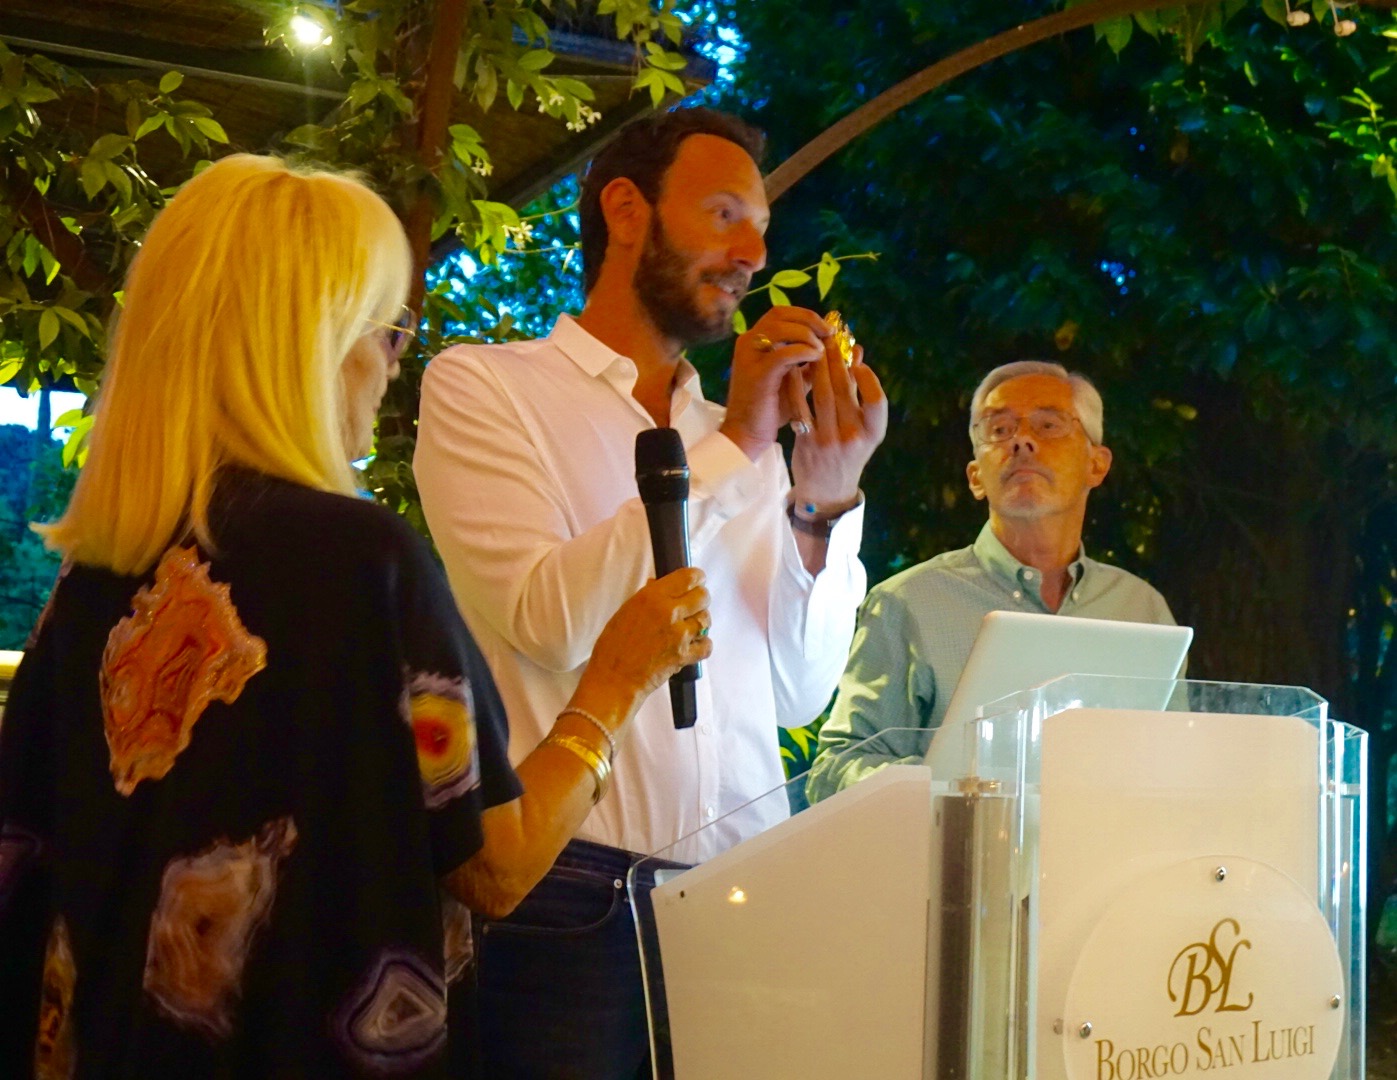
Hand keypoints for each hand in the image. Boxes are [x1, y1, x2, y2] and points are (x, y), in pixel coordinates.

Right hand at [574, 568, 713, 718]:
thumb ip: (648, 596)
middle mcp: (668, 612)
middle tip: (692, 606)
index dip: (696, 578)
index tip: (696, 581)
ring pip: (706, 620)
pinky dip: (702, 645)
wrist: (614, 679)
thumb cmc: (614, 646)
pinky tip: (691, 645)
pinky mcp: (684, 655)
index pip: (689, 577)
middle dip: (700, 600)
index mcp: (652, 597)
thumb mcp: (626, 611)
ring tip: (688, 628)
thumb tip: (659, 584)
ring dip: (700, 623)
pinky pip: (707, 645)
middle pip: (703, 596)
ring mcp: (679, 635)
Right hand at [719, 307, 831, 460]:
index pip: (781, 314)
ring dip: (807, 334)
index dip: (806, 316)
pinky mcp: (757, 374)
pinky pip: (783, 353)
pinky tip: (816, 359)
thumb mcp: (797, 381)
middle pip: (780, 314)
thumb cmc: (771, 409)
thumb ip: (814, 363)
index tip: (827, 330)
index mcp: (755, 342)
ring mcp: (750, 357)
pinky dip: (803, 351)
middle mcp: (748, 343)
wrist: (747, 434)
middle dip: (809, 321)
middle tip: (829, 334)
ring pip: (780, 328)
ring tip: (822, 350)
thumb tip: (850, 350)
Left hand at [789, 339, 887, 509]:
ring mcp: (829, 440)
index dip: (869, 378)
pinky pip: (801, 407)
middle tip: (830, 338)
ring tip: (813, 348)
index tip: (857, 361)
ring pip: (822, 395)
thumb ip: (860, 392)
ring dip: (818, 368)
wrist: (827, 490)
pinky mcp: (806, 442)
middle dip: (837, 361)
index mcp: (872, 433)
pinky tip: (794, 368)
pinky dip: (797, 386)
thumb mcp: (862, 428)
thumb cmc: (847, 452)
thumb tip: (857, 352)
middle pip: (846, 391)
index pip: (877, 401)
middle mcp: (853, 437)